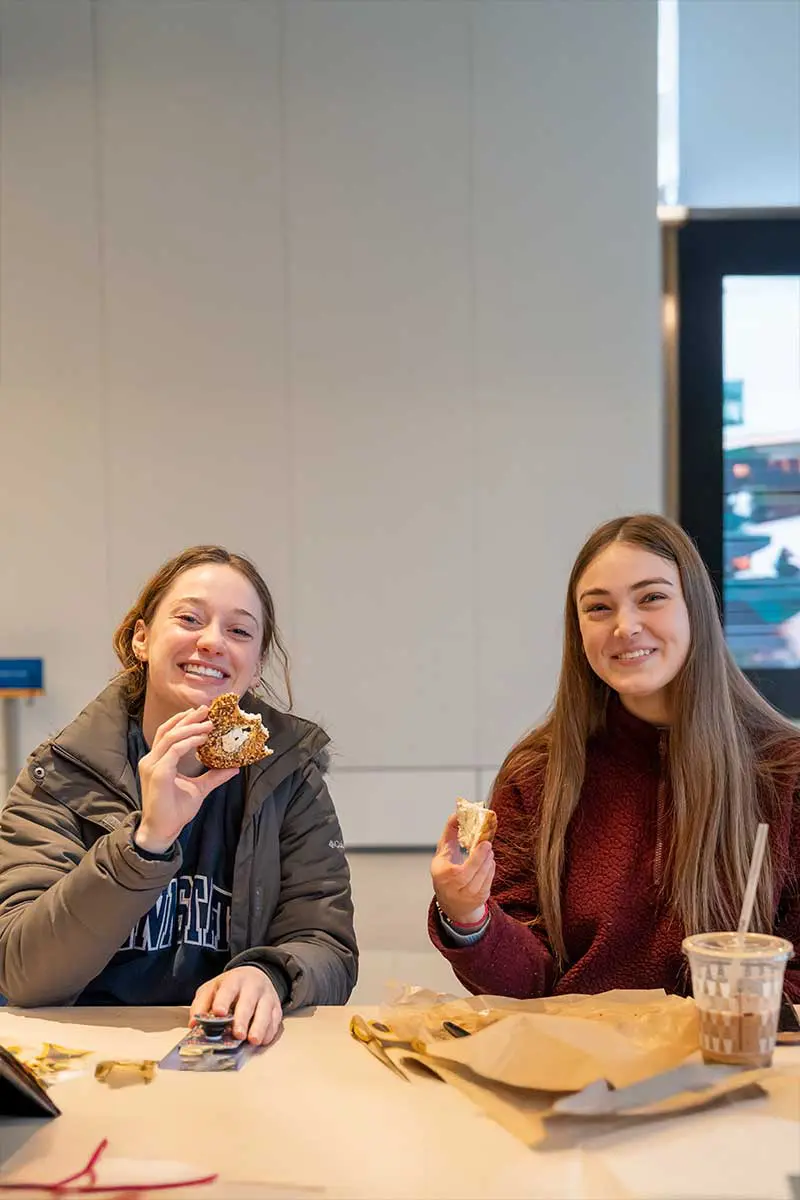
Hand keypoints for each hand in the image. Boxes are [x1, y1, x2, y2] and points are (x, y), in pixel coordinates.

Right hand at [136, 707, 238, 852]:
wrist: (163, 830)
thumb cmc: (175, 811)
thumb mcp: (199, 788)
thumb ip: (213, 776)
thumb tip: (233, 767)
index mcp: (158, 760)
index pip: (168, 733)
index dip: (184, 721)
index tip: (203, 714)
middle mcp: (152, 759)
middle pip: (169, 730)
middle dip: (188, 718)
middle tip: (207, 710)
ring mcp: (153, 765)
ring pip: (171, 737)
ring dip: (191, 727)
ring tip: (209, 724)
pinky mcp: (158, 773)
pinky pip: (173, 751)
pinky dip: (188, 742)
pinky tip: (202, 739)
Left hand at [190, 966, 282, 1046]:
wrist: (255, 977)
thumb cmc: (229, 988)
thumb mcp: (212, 989)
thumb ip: (201, 1004)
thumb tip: (193, 1024)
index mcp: (234, 980)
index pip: (228, 989)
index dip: (223, 1000)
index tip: (218, 1013)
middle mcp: (253, 986)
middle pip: (249, 1001)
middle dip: (243, 1018)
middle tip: (237, 1034)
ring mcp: (267, 996)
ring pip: (266, 1011)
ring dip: (259, 1027)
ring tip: (252, 1040)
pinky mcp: (276, 1008)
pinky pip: (275, 1020)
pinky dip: (269, 1031)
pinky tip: (262, 1040)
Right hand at [431, 812, 494, 925]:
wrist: (451, 903)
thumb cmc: (445, 874)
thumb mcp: (443, 853)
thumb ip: (450, 833)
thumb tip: (457, 814)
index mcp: (443, 876)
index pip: (463, 869)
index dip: (477, 856)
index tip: (484, 843)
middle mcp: (455, 889)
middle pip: (475, 871)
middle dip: (484, 855)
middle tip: (488, 844)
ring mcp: (469, 896)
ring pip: (484, 875)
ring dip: (488, 860)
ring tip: (487, 851)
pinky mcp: (480, 899)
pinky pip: (489, 880)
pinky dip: (490, 869)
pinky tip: (487, 862)